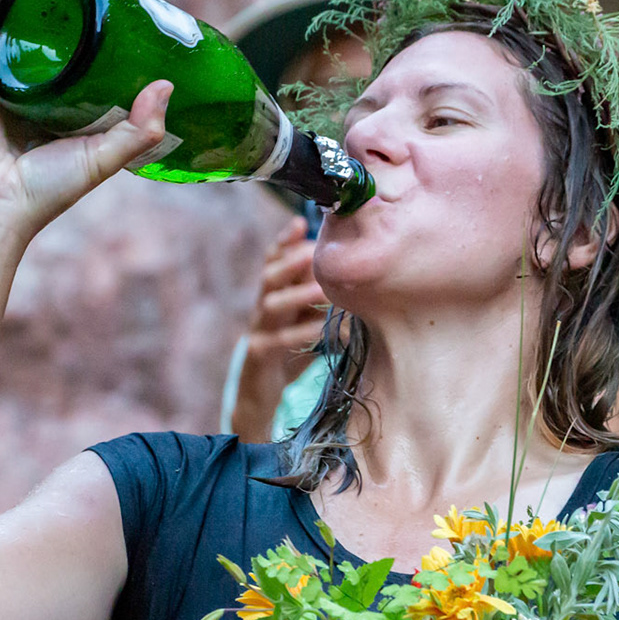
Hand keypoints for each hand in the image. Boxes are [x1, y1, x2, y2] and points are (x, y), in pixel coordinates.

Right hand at [0, 0, 171, 243]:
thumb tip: (167, 86)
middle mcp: (29, 106)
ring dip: (24, 14)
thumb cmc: (46, 192)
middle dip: (61, 28)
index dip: (96, 53)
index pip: (81, 79)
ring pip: (11, 45)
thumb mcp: (102, 159)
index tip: (118, 26)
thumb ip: (138, 131)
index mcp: (60, 122)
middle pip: (46, 58)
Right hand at [229, 215, 327, 441]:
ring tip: (323, 288)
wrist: (262, 398)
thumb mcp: (307, 323)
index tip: (301, 221)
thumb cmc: (291, 355)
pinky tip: (320, 329)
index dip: (284, 241)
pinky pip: (276, 340)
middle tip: (317, 254)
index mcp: (273, 296)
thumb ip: (322, 303)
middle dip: (292, 260)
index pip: (273, 261)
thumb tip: (361, 284)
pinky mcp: (258, 356)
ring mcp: (257, 331)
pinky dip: (299, 333)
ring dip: (298, 294)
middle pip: (270, 275)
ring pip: (270, 304)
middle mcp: (262, 309)